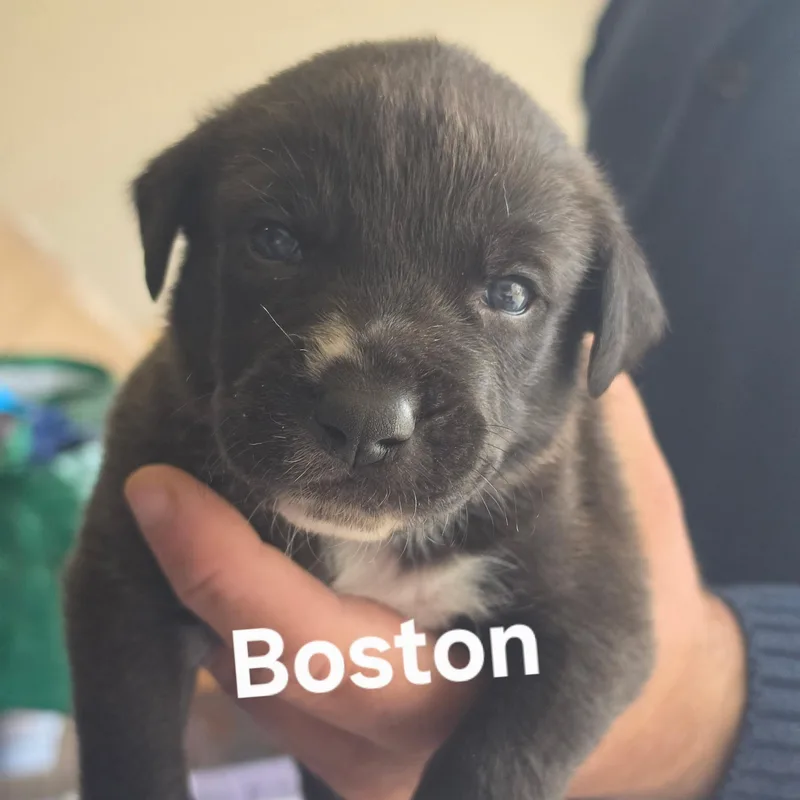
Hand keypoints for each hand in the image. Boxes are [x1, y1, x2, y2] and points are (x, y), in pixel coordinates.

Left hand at [124, 373, 745, 799]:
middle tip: (155, 478)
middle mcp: (389, 747)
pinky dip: (230, 613)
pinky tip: (231, 542)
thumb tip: (491, 356)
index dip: (223, 570)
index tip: (154, 489)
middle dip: (194, 572)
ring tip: (186, 497)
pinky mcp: (337, 743)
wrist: (629, 708)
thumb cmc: (617, 613)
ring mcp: (356, 756)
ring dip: (203, 590)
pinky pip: (255, 677)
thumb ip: (539, 457)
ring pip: (241, 676)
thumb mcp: (600, 553)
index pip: (312, 649)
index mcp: (457, 696)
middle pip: (253, 667)